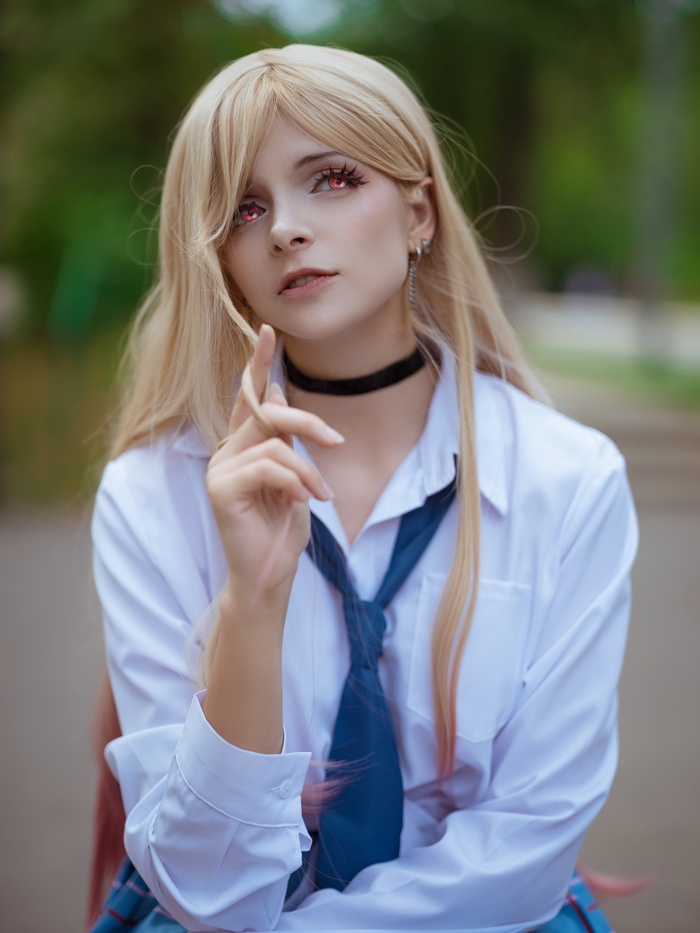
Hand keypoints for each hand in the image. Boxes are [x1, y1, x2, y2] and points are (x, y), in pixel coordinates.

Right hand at [206, 324, 343, 602]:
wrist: (268, 576)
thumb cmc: (280, 531)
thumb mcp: (292, 478)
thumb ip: (282, 440)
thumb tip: (273, 393)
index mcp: (243, 446)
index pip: (248, 397)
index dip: (258, 363)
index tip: (269, 330)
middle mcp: (226, 452)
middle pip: (266, 412)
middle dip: (307, 422)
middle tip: (335, 442)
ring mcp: (219, 470)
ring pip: (272, 442)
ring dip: (306, 470)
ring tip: (319, 496)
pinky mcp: (220, 489)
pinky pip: (267, 467)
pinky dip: (295, 482)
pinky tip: (306, 502)